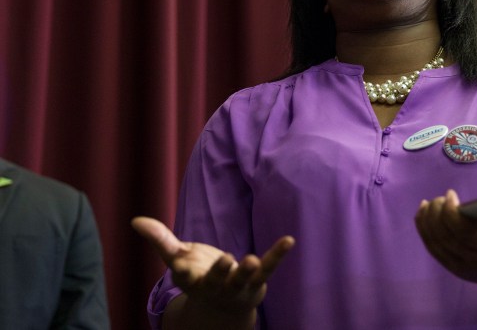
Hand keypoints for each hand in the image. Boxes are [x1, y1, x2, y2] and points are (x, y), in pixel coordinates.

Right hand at [131, 217, 293, 317]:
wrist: (223, 308)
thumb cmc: (198, 276)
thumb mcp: (178, 259)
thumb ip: (160, 240)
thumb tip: (135, 220)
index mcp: (192, 281)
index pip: (184, 276)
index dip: (182, 270)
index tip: (177, 265)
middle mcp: (215, 286)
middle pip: (216, 280)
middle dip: (219, 271)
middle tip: (225, 259)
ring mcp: (238, 286)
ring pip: (242, 279)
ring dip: (246, 270)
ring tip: (250, 260)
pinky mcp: (257, 281)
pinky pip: (269, 268)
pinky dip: (278, 254)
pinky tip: (288, 240)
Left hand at [414, 190, 476, 284]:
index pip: (473, 235)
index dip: (455, 215)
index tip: (451, 194)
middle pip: (452, 238)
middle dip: (439, 214)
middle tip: (440, 197)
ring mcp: (467, 269)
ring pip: (439, 244)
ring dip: (428, 221)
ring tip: (429, 203)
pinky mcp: (455, 269)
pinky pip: (433, 249)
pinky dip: (424, 229)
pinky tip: (422, 213)